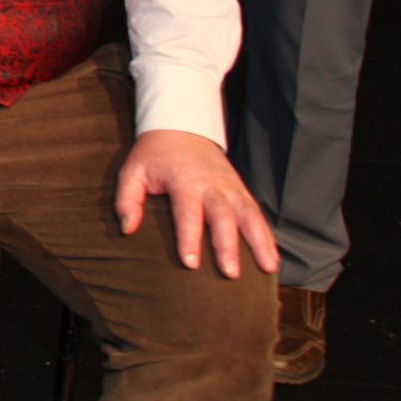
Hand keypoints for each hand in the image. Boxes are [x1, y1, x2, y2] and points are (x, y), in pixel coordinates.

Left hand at [116, 129, 279, 277]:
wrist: (181, 127)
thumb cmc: (154, 155)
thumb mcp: (132, 170)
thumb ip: (127, 199)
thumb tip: (127, 229)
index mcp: (184, 180)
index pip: (187, 212)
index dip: (189, 238)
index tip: (191, 264)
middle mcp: (212, 185)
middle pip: (223, 217)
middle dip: (227, 246)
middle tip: (230, 273)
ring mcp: (230, 187)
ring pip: (248, 215)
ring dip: (259, 242)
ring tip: (268, 268)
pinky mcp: (241, 189)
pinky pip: (257, 213)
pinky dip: (267, 235)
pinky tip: (273, 257)